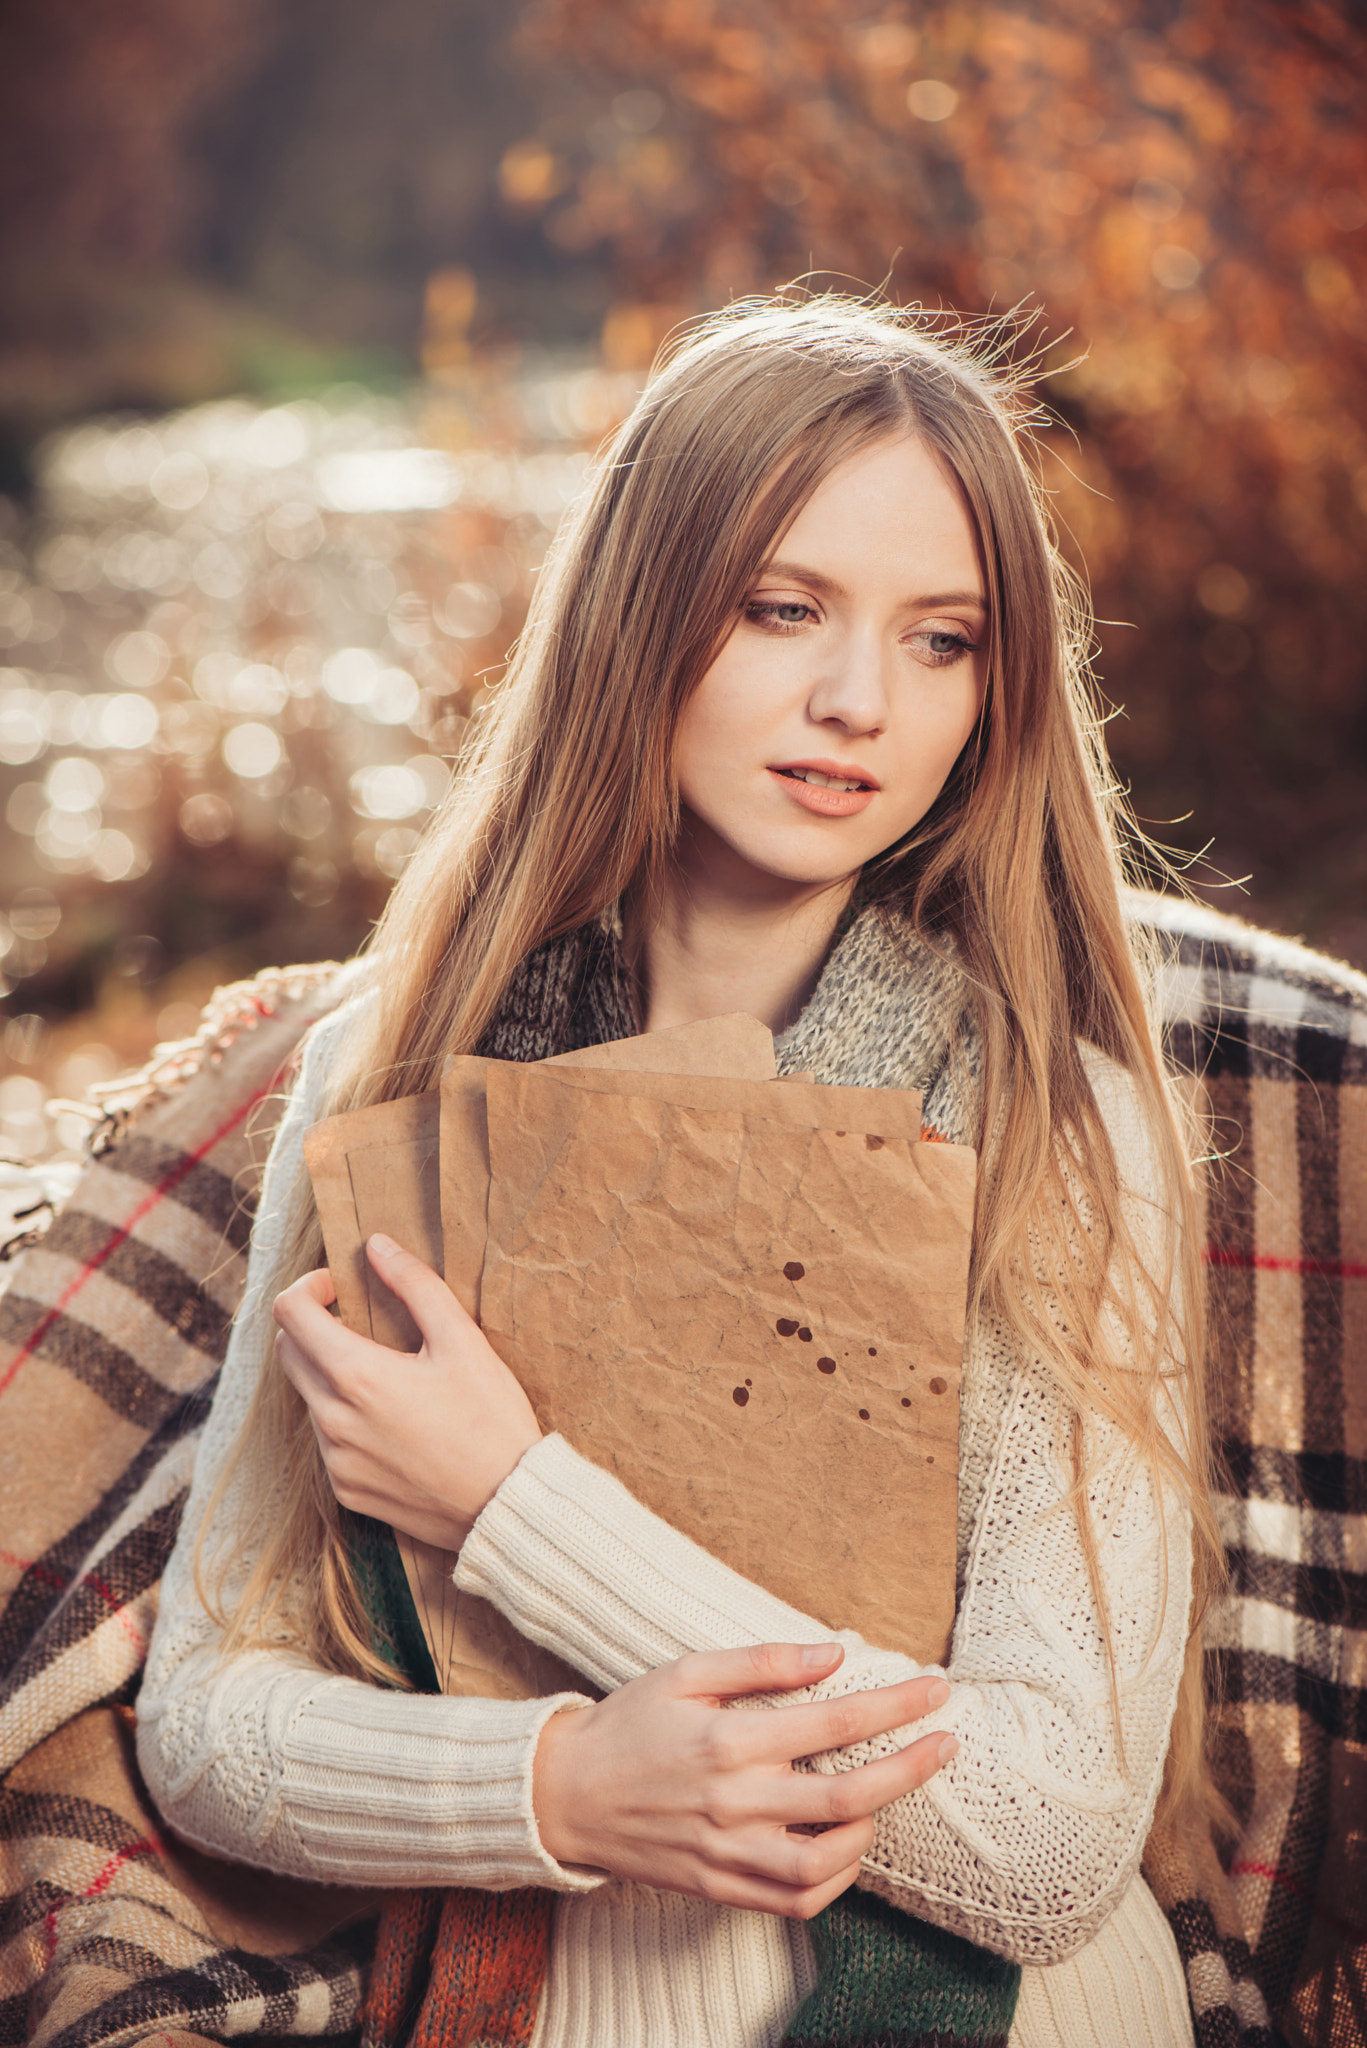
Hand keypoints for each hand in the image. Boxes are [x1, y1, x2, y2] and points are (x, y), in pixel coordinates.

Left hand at [273, 1234, 541, 1549]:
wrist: (507, 1504)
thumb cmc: (492, 1419)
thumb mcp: (462, 1340)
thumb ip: (415, 1285)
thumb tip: (376, 1245)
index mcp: (357, 1376)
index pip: (290, 1314)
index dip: (308, 1287)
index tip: (339, 1287)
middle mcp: (333, 1420)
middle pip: (288, 1353)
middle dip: (313, 1327)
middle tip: (358, 1322)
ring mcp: (336, 1460)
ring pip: (309, 1398)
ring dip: (332, 1375)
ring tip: (388, 1377)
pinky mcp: (346, 1490)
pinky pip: (328, 1441)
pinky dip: (347, 1419)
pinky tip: (394, 1421)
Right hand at [533, 1641, 956, 1918]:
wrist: (565, 1795)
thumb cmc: (631, 1723)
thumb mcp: (687, 1672)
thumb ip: (763, 1661)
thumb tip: (834, 1653)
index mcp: (730, 1740)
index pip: (835, 1722)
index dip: (895, 1706)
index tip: (934, 1690)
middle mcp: (735, 1802)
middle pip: (849, 1794)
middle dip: (910, 1768)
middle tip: (947, 1744)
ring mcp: (728, 1854)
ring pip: (827, 1863)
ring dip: (871, 1829)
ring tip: (883, 1799)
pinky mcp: (720, 1889)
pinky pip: (796, 1902)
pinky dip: (834, 1880)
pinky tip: (843, 1844)